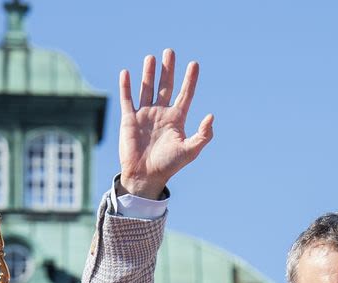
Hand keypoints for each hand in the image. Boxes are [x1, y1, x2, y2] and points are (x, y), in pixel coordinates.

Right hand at [117, 49, 213, 198]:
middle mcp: (161, 113)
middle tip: (170, 52)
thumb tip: (211, 116)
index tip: (194, 64)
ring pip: (147, 89)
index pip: (185, 94)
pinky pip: (127, 99)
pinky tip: (126, 73)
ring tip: (151, 58)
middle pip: (165, 86)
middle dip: (168, 70)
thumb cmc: (169, 165)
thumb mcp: (190, 150)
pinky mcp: (129, 119)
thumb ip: (203, 135)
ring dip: (149, 74)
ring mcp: (145, 114)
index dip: (190, 80)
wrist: (146, 176)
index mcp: (176, 119)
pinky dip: (126, 86)